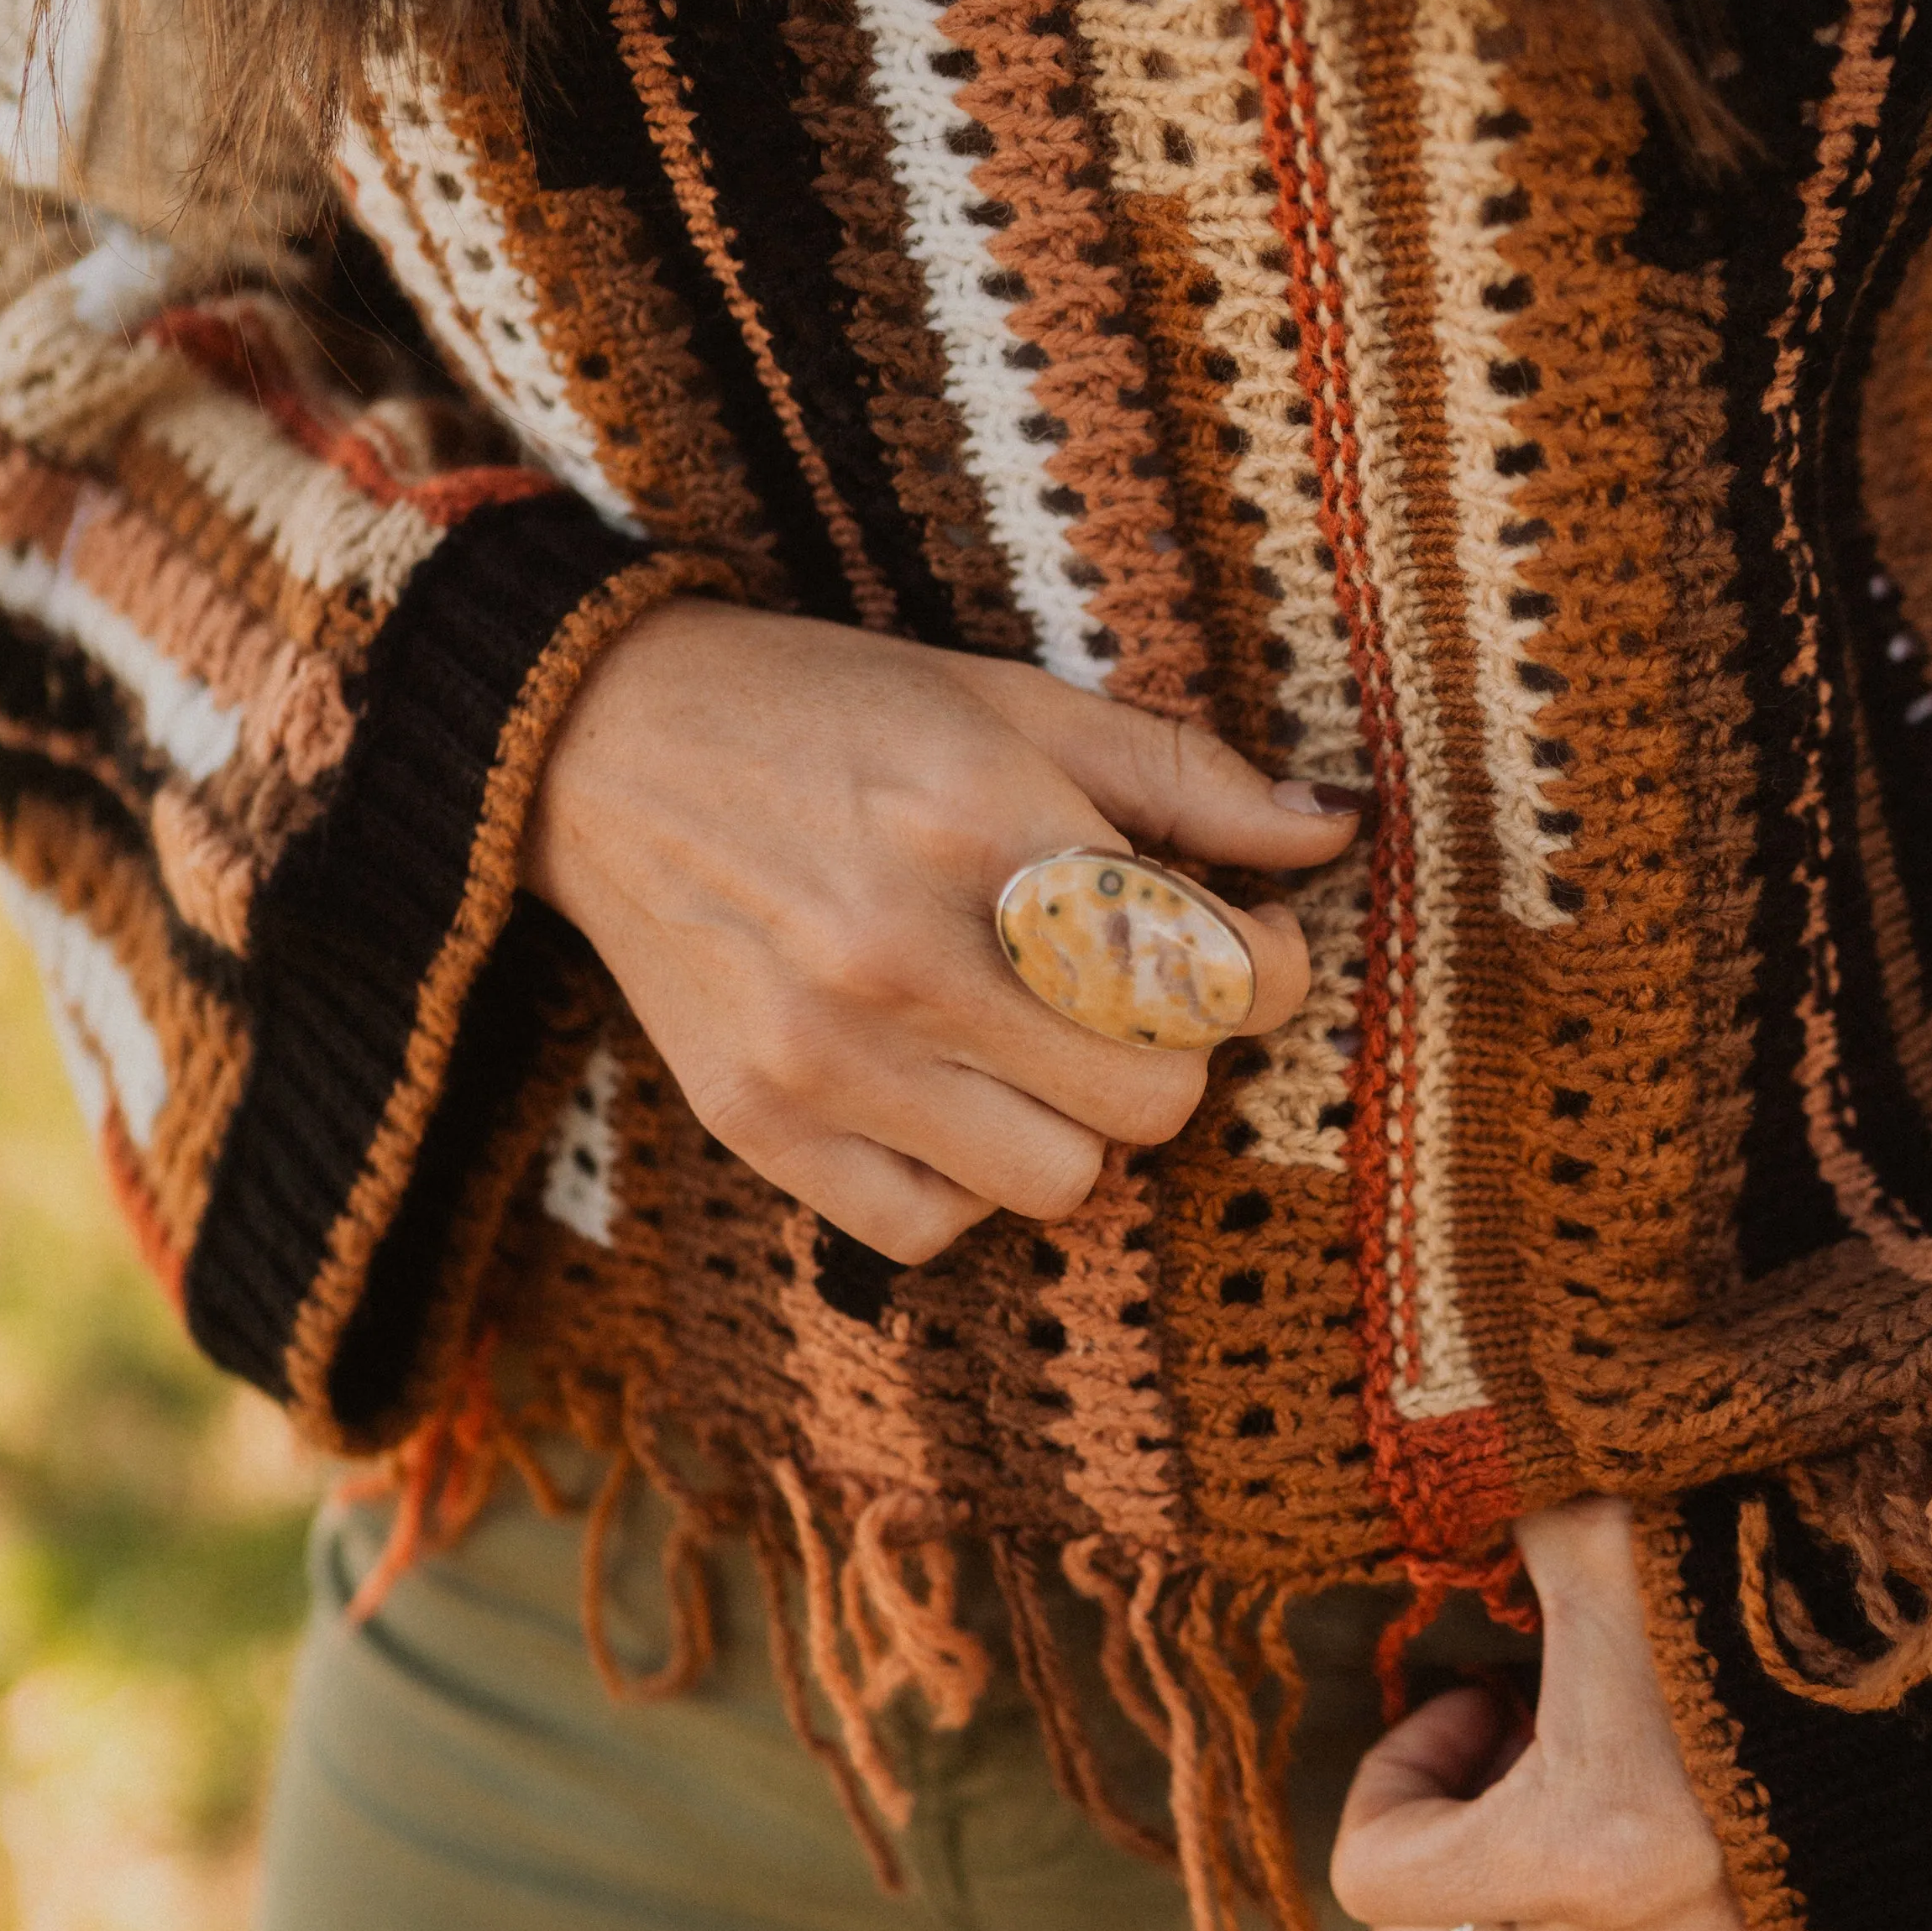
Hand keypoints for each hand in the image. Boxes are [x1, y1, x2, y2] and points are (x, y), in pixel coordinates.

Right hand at [523, 600, 1364, 1262]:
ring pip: (1060, 1182)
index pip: (1206, 973)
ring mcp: (824, 1056)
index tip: (1245, 949)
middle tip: (1134, 999)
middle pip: (1152, 1098)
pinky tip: (943, 1095)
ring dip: (1074, 1123)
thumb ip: (1178, 772)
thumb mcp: (1008, 699)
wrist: (597, 747)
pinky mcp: (758, 1127)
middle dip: (1172, 1051)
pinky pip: (932, 1231)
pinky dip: (963, 1183)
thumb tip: (1334, 830)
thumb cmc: (829, 712)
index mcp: (979, 821)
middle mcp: (901, 952)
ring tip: (1033, 1047)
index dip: (1265, 974)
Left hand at [1331, 1499, 1795, 1930]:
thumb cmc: (1784, 1595)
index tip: (1475, 1696)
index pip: (1372, 1882)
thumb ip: (1509, 1522)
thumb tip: (1448, 1486)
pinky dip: (1643, 1897)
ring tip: (1619, 1745)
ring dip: (1549, 1859)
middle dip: (1460, 1833)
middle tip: (1525, 1727)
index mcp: (1586, 1851)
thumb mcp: (1621, 1534)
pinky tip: (1697, 1797)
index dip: (1393, 1777)